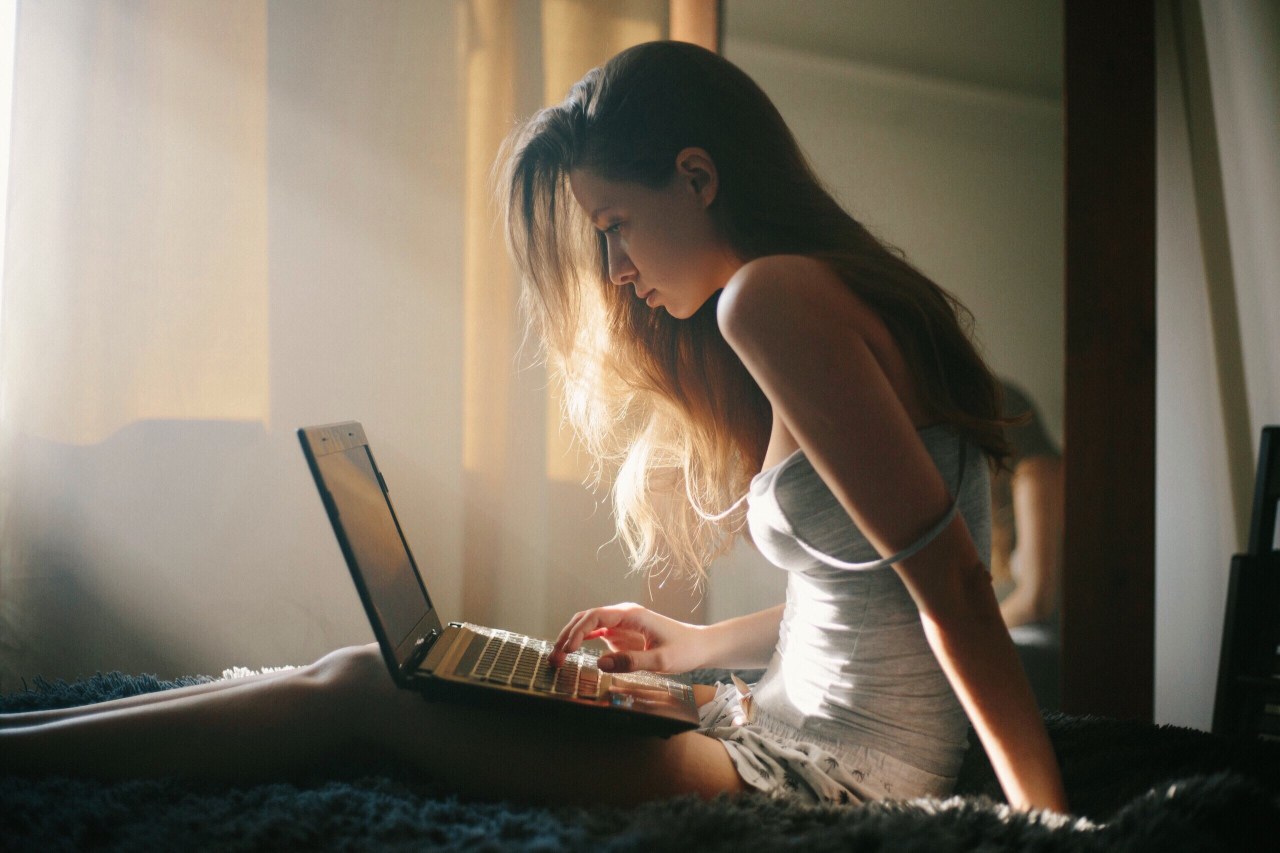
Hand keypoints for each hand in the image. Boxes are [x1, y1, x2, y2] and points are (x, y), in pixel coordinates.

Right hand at [549, 602, 703, 673]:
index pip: (596, 616)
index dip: (578, 631)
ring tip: (557, 657)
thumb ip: (631, 662)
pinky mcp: (621, 635)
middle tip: (555, 657)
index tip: (568, 649)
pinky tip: (570, 652)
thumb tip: (600, 664)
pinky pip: (595, 634)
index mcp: (632, 615)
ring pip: (587, 625)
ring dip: (571, 638)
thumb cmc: (684, 649)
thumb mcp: (661, 660)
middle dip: (568, 635)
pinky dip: (581, 641)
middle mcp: (623, 615)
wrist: (699, 645)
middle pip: (586, 618)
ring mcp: (620, 624)